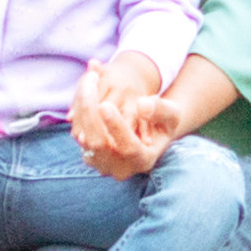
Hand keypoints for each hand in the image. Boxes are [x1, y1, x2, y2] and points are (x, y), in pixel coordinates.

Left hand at [71, 61, 176, 177]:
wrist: (150, 134)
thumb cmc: (163, 122)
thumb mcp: (172, 114)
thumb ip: (161, 109)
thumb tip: (142, 104)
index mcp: (144, 160)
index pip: (128, 148)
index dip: (116, 127)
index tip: (106, 104)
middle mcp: (121, 169)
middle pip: (98, 144)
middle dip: (90, 111)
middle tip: (90, 82)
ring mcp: (102, 165)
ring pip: (84, 139)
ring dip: (82, 108)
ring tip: (88, 82)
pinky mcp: (89, 156)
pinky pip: (78, 135)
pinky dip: (78, 113)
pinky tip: (84, 92)